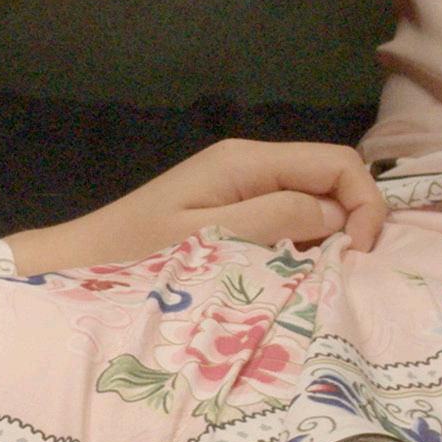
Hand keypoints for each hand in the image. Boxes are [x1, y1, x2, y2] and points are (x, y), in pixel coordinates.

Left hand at [5, 136, 386, 271]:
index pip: (338, 163)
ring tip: (317, 280)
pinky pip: (287, 217)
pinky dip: (303, 244)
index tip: (360, 258)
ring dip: (328, 237)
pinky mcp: (232, 211)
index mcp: (247, 161)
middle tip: (343, 275)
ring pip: (313, 200)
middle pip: (331, 178)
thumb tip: (338, 217)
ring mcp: (240, 187)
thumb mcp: (212, 241)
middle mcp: (250, 165)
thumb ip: (277, 220)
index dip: (364, 205)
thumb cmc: (136, 257)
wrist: (77, 264)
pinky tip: (291, 276)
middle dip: (351, 222)